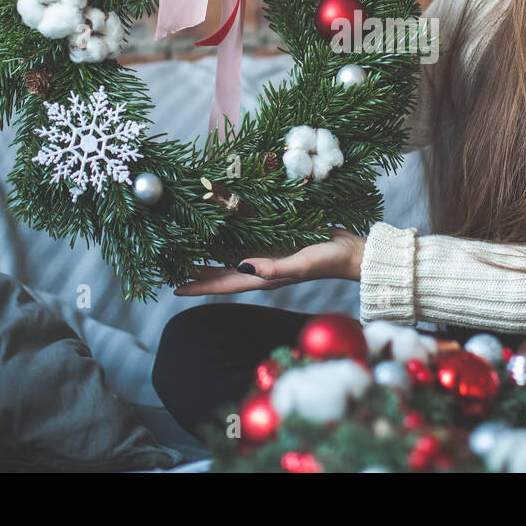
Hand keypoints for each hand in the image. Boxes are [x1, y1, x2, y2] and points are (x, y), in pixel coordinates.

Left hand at [172, 227, 366, 295]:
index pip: (225, 285)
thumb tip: (242, 266)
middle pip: (223, 275)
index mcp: (264, 277)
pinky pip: (247, 244)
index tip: (175, 289)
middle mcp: (263, 268)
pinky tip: (223, 236)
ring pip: (232, 260)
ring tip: (189, 256)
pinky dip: (231, 243)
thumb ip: (274, 268)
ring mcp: (270, 256)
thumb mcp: (302, 264)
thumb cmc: (330, 260)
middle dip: (199, 274)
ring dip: (211, 260)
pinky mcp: (278, 243)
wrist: (353, 252)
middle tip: (172, 269)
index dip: (200, 287)